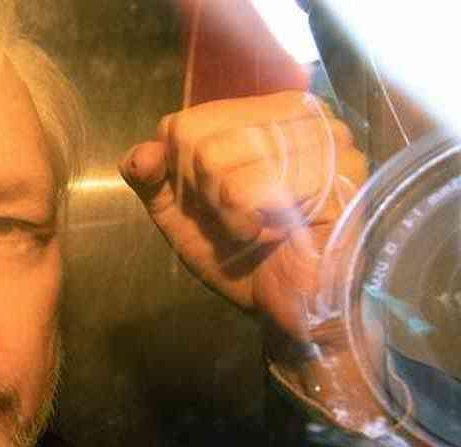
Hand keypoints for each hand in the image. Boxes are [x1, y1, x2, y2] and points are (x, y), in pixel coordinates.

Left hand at [120, 91, 384, 430]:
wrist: (292, 304)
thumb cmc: (242, 256)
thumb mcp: (183, 216)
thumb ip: (153, 180)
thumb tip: (142, 154)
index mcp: (258, 112)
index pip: (182, 125)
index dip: (183, 177)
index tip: (217, 204)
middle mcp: (296, 111)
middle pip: (196, 142)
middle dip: (207, 196)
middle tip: (245, 219)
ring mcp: (323, 135)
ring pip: (219, 161)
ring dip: (231, 213)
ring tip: (265, 226)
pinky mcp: (336, 170)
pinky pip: (252, 189)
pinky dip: (253, 225)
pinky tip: (281, 234)